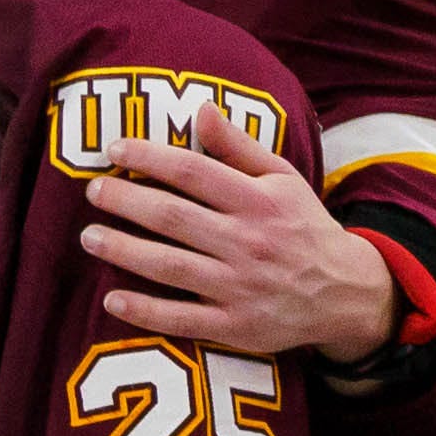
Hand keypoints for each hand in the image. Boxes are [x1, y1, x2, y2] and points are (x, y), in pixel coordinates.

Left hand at [89, 120, 396, 363]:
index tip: (114, 149)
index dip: (150, 157)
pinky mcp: (236, 327)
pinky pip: (182, 319)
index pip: (195, 172)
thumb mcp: (284, 178)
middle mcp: (248, 242)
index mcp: (260, 200)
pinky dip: (146, 311)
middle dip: (126, 202)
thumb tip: (200, 109)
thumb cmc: (304, 227)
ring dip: (124, 251)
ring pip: (171, 266)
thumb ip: (239, 147)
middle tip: (92, 192)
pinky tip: (112, 299)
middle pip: (174, 217)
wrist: (345, 293)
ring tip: (89, 238)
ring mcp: (241, 287)